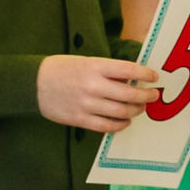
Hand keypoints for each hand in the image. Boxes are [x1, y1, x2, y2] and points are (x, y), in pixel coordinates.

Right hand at [36, 54, 159, 131]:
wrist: (34, 84)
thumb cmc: (62, 69)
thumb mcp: (86, 62)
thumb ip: (108, 71)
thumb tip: (132, 80)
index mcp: (95, 66)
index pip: (128, 69)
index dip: (145, 74)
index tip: (155, 77)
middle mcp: (93, 85)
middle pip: (129, 94)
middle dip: (146, 96)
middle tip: (153, 96)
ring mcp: (87, 104)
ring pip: (121, 112)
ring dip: (136, 111)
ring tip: (141, 108)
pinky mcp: (80, 119)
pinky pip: (107, 126)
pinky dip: (120, 125)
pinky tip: (126, 121)